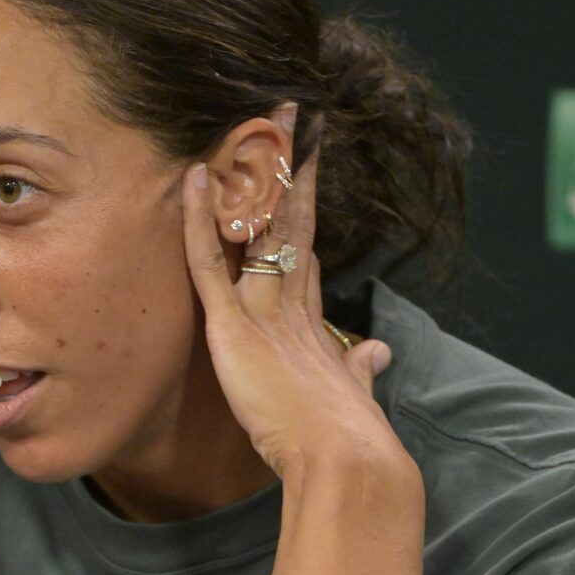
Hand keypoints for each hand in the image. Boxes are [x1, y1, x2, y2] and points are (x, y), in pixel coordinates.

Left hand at [181, 119, 408, 481]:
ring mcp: (264, 310)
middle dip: (292, 168)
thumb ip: (360, 370)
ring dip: (256, 172)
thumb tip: (378, 353)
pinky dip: (201, 220)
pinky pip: (209, 262)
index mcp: (313, 324)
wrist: (346, 459)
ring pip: (258, 227)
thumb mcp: (352, 395)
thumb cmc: (347, 441)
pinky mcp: (235, 328)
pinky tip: (196, 177)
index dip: (300, 210)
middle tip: (293, 115)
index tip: (303, 171)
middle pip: (289, 221)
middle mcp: (292, 305)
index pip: (303, 253)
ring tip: (261, 116)